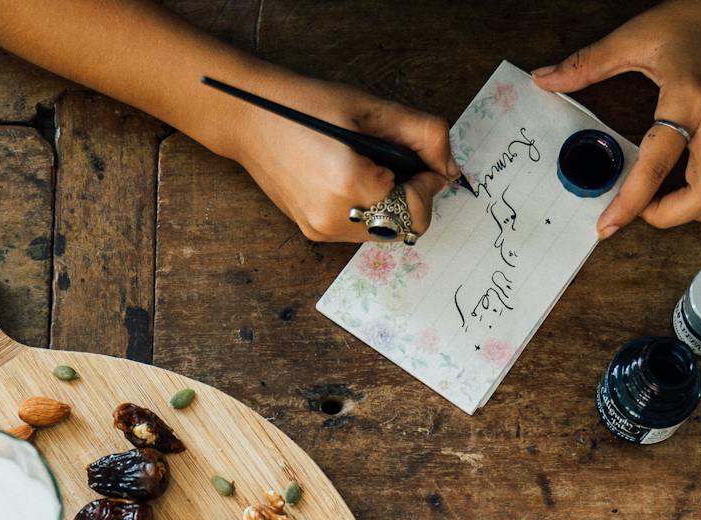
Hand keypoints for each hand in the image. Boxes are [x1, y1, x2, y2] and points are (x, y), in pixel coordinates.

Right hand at [224, 76, 457, 242]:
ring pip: (384, 233)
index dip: (428, 184)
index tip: (420, 159)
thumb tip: (450, 169)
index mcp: (350, 186)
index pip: (417, 211)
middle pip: (404, 228)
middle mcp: (334, 219)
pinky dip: (370, 209)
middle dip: (411, 196)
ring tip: (370, 168)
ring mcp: (321, 231)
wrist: (250, 119)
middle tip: (394, 161)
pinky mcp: (313, 232)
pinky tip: (351, 178)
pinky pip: (361, 231)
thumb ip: (423, 135)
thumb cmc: (308, 105)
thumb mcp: (373, 109)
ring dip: (391, 204)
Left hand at [533, 0, 700, 236]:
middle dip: (672, 216)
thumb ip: (588, 64)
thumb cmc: (695, 16)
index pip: (655, 167)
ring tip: (683, 207)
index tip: (608, 225)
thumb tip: (545, 81)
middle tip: (646, 213)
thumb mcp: (636, 37)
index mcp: (687, 101)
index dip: (628, 204)